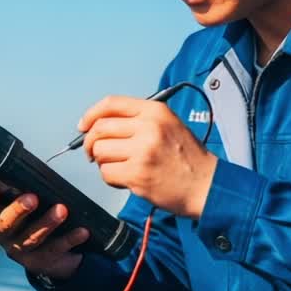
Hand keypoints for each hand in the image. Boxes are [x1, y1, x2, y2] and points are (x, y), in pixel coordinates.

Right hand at [0, 182, 89, 280]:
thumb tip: (24, 169)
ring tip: (62, 210)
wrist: (53, 256)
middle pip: (6, 223)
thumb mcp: (28, 203)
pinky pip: (54, 249)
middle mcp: (5, 234)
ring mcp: (20, 250)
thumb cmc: (38, 219)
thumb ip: (23, 189)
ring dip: (47, 223)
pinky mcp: (39, 262)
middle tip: (33, 198)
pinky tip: (81, 231)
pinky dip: (69, 239)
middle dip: (19, 209)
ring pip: (31, 238)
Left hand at [79, 95, 218, 217]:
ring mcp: (143, 151)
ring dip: (102, 162)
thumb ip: (138, 120)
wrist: (206, 186)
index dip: (91, 114)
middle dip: (91, 142)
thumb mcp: (168, 125)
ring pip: (100, 152)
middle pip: (100, 128)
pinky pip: (107, 173)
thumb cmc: (186, 157)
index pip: (111, 104)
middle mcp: (148, 127)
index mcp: (155, 111)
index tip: (83, 126)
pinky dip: (110, 178)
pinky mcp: (138, 175)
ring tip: (118, 167)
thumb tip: (99, 125)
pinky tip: (125, 179)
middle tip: (94, 153)